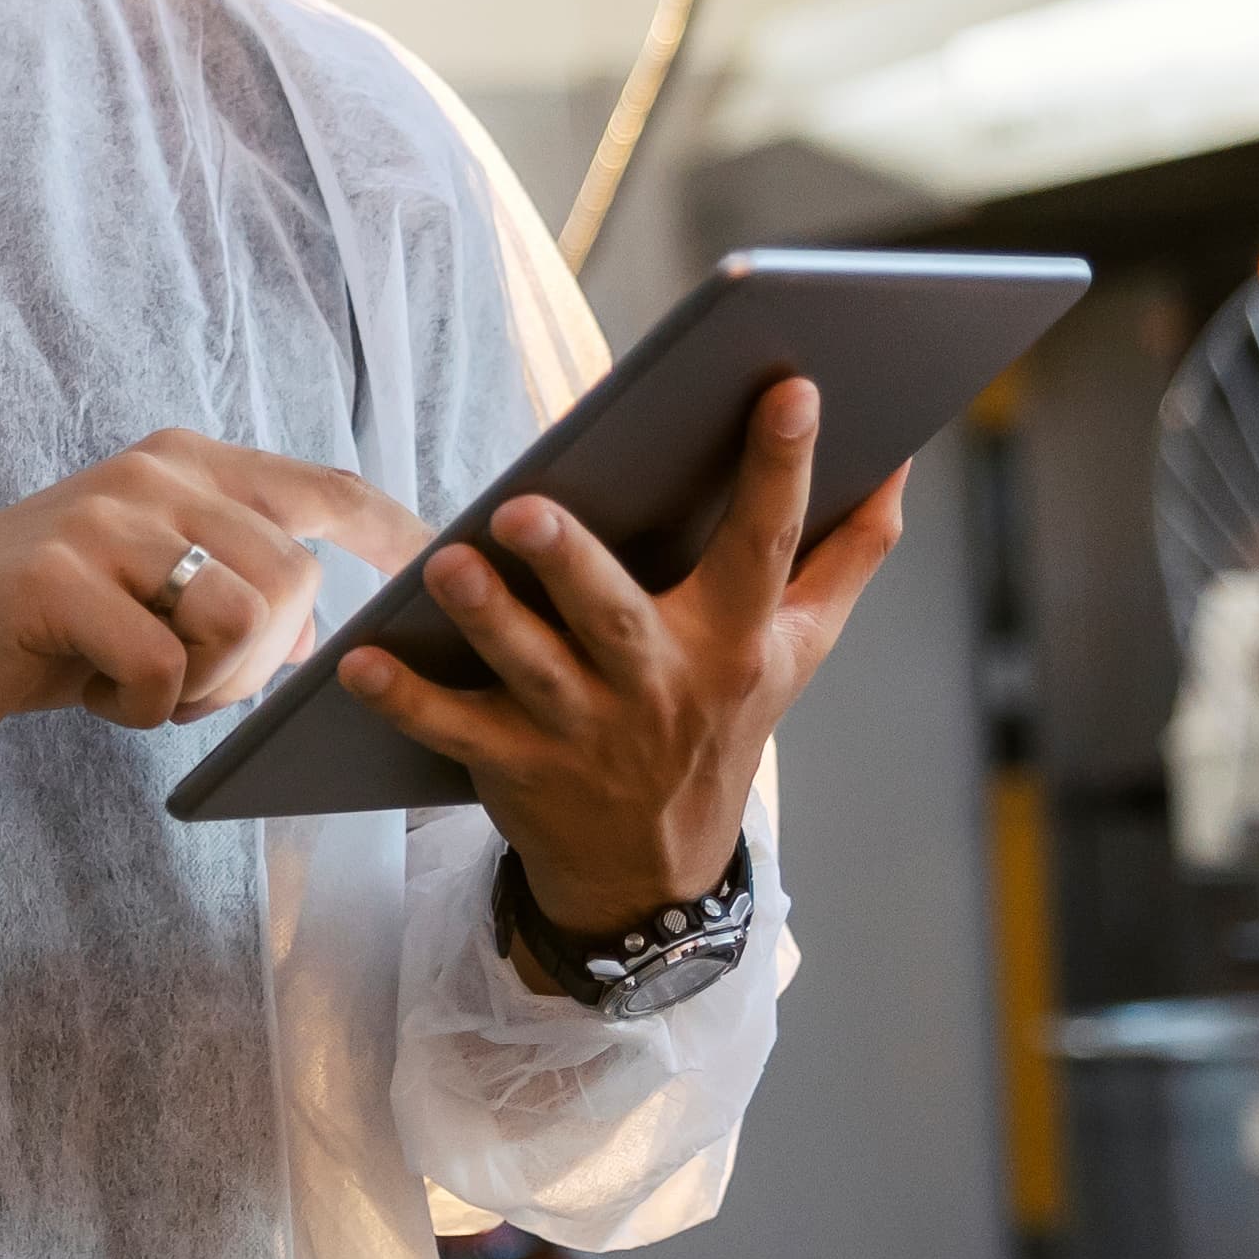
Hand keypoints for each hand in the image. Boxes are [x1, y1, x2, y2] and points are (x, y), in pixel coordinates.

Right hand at [0, 430, 425, 746]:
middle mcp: (153, 472)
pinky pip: (162, 666)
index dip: (393, 530)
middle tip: (189, 688)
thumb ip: (234, 588)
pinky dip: (143, 708)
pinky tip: (94, 695)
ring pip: (240, 619)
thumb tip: (320, 637)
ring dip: (206, 686)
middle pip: (292, 578)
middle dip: (260, 662)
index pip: (320, 485)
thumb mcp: (149, 590)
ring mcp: (104, 518)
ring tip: (142, 688)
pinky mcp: (57, 577)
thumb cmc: (44, 624)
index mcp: (185, 463)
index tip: (438, 571)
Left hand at [343, 375, 901, 934]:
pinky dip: (405, 701)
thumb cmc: (724, 722)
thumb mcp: (799, 650)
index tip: (791, 388)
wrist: (657, 870)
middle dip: (573, 563)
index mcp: (735, 639)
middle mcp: (661, 685)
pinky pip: (453, 731)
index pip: (767, 543)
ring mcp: (585, 732)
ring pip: (531, 671)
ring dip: (487, 621)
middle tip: (526, 506)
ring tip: (447, 566)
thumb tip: (900, 460)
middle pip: (617, 616)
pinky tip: (357, 664)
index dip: (782, 469)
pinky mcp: (517, 768)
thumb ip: (848, 556)